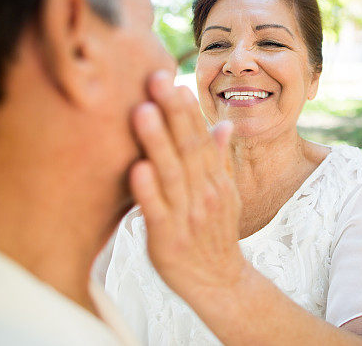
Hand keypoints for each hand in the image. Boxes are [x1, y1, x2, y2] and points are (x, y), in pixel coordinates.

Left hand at [128, 70, 246, 299]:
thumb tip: (222, 124)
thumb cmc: (214, 234)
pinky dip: (147, 191)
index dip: (186, 110)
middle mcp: (202, 194)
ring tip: (143, 111)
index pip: (200, 139)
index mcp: (214, 181)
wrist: (218, 283)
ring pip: (171, 174)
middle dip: (172, 113)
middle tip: (155, 79)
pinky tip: (137, 168)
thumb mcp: (225, 194)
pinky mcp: (166, 239)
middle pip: (187, 148)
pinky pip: (156, 212)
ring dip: (157, 142)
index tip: (173, 81)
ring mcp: (185, 216)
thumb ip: (220, 159)